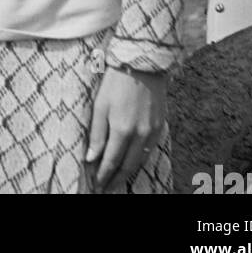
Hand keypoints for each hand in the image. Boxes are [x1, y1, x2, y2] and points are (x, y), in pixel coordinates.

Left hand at [85, 66, 166, 192]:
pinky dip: (139, 160)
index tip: (96, 185)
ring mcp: (152, 132)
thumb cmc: (116, 82)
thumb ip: (97, 134)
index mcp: (123, 130)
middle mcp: (140, 135)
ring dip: (128, 172)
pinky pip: (149, 150)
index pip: (111, 161)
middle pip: (127, 166)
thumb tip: (91, 159)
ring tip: (117, 180)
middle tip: (105, 188)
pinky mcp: (160, 126)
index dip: (103, 175)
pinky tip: (132, 162)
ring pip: (140, 161)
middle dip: (115, 179)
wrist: (143, 64)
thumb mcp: (100, 105)